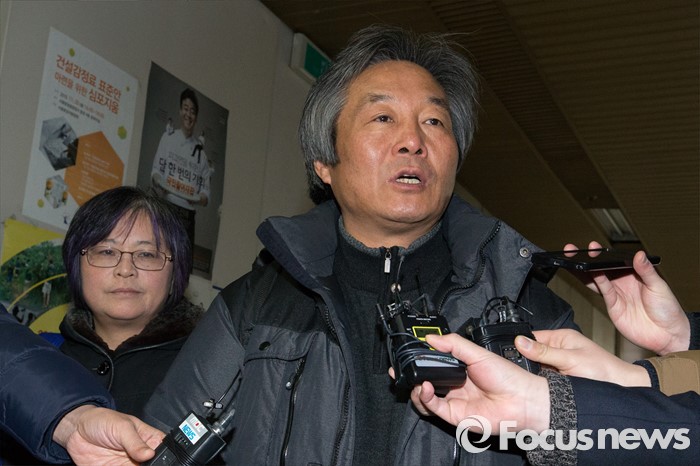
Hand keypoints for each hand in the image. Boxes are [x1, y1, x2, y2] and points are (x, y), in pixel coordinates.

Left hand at [53, 405, 163, 464]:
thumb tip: (149, 454)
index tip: (157, 460)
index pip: (166, 451)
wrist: (76, 431)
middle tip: (136, 463)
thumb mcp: (122, 427)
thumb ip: (135, 442)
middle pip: (154, 465)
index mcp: (149, 439)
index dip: (167, 458)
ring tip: (123, 464)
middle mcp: (141, 456)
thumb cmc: (103, 421)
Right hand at [406, 333, 550, 431]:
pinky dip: (424, 397)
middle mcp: (454, 385)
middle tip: (402, 366)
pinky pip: (432, 407)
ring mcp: (453, 400)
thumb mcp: (478, 353)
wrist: (521, 400)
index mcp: (460, 368)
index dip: (420, 359)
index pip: (433, 363)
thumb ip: (453, 344)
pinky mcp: (453, 415)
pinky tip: (425, 387)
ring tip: (417, 378)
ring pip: (424, 396)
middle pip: (425, 380)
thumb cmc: (508, 377)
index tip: (409, 352)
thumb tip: (431, 338)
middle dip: (411, 374)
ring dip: (416, 387)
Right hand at [516, 329, 649, 386]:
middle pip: (531, 354)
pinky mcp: (559, 379)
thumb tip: (520, 341)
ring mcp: (558, 365)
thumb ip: (544, 352)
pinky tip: (535, 388)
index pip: (531, 337)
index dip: (518, 346)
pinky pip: (542, 379)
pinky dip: (538, 383)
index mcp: (561, 337)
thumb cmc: (605, 370)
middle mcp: (558, 349)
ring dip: (531, 375)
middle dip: (523, 363)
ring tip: (525, 381)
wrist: (624, 390)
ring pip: (535, 368)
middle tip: (515, 373)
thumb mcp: (571, 359)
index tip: (506, 356)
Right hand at [568, 241, 688, 354]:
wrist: (668, 335)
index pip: (614, 261)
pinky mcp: (613, 307)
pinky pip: (603, 292)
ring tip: (574, 261)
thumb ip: (647, 271)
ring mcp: (616, 295)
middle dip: (587, 260)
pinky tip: (592, 273)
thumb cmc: (668, 310)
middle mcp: (622, 284)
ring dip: (584, 271)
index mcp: (633, 275)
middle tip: (574, 250)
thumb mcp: (659, 286)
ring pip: (596, 280)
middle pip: (600, 269)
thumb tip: (639, 254)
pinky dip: (597, 282)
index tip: (593, 246)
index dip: (603, 254)